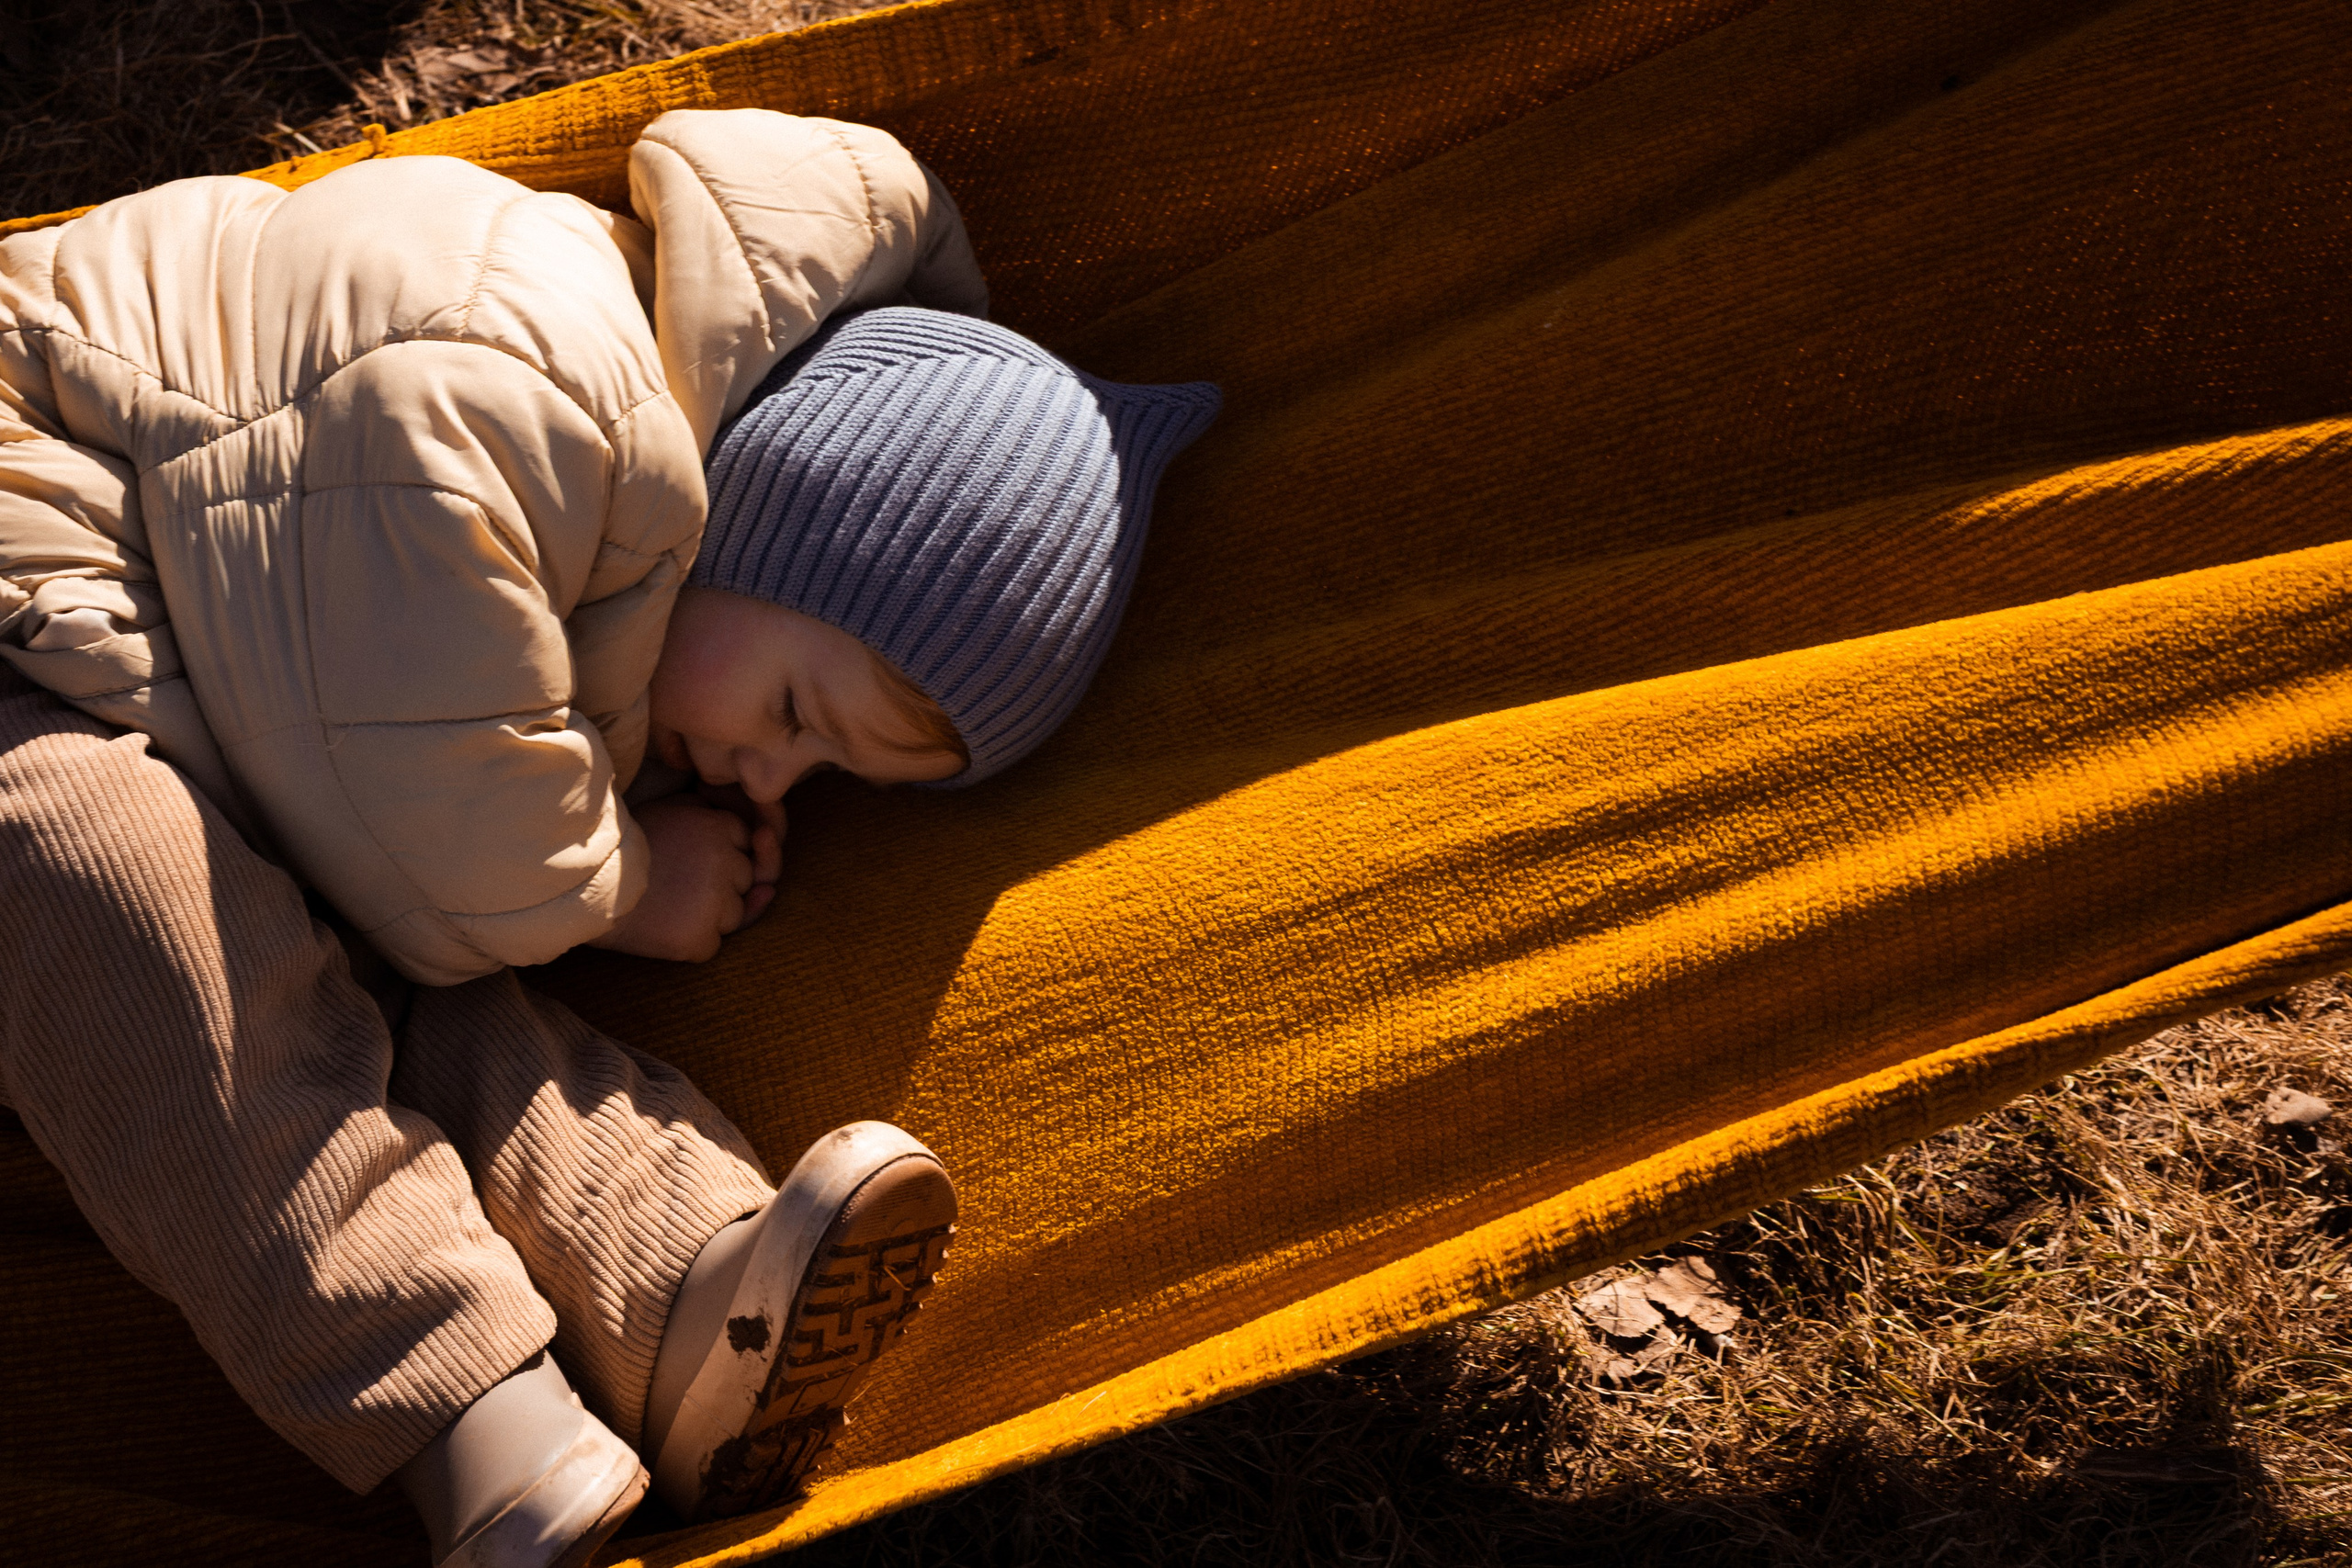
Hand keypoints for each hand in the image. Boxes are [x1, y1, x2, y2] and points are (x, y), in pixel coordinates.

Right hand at [591, 795, 783, 960]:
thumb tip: (764, 846)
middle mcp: (724, 860)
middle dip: (717, 884)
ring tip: (663, 902)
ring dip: (707, 915)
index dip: (714, 854)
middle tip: (669, 880)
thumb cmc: (621, 848)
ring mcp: (715, 902)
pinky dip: (689, 944)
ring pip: (733, 915)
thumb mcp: (669, 812)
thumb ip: (716, 819)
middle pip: (743, 881)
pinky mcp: (700, 938)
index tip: (683, 856)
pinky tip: (659, 927)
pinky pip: (710, 946)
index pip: (744, 845)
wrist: (575, 886)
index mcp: (717, 825)